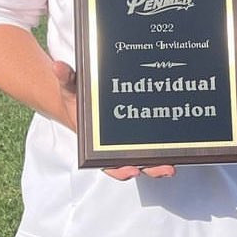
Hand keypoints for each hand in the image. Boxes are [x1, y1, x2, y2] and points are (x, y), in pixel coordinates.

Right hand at [51, 61, 174, 179]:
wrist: (80, 97)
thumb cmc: (75, 95)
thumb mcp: (69, 87)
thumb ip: (66, 77)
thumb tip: (58, 66)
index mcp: (96, 141)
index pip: (108, 162)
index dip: (120, 169)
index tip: (131, 171)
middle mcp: (113, 144)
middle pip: (133, 162)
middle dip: (150, 168)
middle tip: (166, 169)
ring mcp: (127, 140)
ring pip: (145, 156)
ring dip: (159, 162)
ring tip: (174, 164)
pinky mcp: (137, 132)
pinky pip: (150, 143)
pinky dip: (161, 147)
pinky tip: (178, 144)